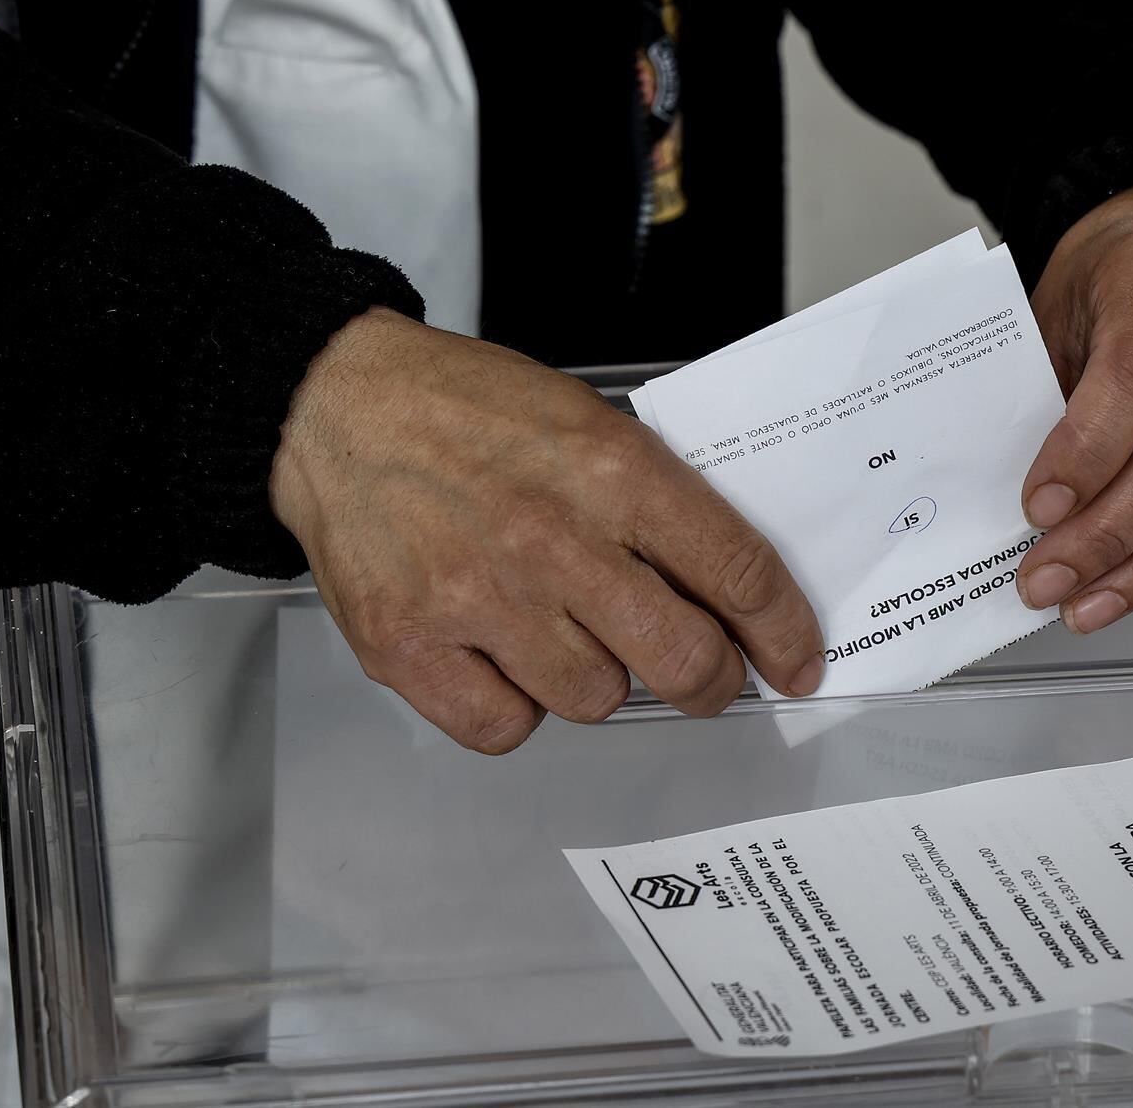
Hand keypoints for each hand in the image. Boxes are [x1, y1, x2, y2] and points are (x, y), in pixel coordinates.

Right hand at [269, 307, 824, 752]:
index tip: (797, 661)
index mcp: (611, 470)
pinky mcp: (409, 646)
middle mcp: (551, 539)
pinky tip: (502, 657)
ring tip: (562, 629)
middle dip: (711, 680)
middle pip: (682, 659)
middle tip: (704, 675)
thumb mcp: (586, 423)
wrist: (335, 405)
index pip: (735, 569)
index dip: (783, 630)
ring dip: (597, 678)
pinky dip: (516, 706)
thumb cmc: (465, 410)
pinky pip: (506, 727)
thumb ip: (656, 500)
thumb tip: (727, 588)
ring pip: (596, 699)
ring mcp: (477, 598)